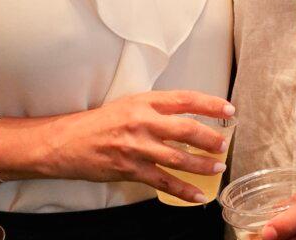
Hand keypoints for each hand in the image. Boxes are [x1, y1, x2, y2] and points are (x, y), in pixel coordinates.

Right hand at [41, 90, 233, 204]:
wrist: (67, 141)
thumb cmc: (99, 122)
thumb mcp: (129, 104)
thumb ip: (156, 108)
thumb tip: (187, 115)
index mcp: (144, 102)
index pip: (184, 99)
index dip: (210, 104)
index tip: (228, 110)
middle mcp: (142, 122)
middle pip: (186, 128)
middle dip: (210, 137)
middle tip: (224, 143)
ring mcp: (137, 147)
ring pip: (178, 157)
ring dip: (202, 164)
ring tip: (217, 167)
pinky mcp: (130, 169)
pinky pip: (163, 182)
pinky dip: (183, 190)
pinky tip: (198, 195)